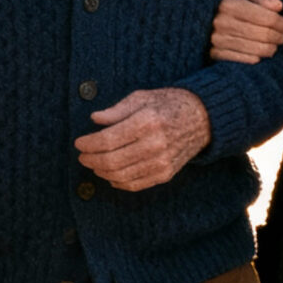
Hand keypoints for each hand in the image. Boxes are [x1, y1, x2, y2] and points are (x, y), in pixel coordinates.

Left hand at [76, 87, 211, 191]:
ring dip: (102, 171)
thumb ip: (117, 110)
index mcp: (147, 122)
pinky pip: (135, 184)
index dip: (88, 144)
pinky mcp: (165, 174)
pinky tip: (110, 174)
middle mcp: (155, 144)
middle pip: (111, 160)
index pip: (107, 139)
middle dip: (91, 159)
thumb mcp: (143, 97)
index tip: (79, 142)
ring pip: (120, 175)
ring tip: (94, 164)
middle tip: (82, 156)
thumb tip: (94, 119)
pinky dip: (118, 182)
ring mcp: (162, 162)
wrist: (203, 119)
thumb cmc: (169, 104)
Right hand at [208, 0, 282, 63]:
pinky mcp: (215, 54)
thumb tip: (278, 7)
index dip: (282, 23)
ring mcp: (217, 40)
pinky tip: (261, 51)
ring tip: (274, 44)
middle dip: (279, 36)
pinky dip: (258, 57)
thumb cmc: (231, 4)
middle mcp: (221, 22)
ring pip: (258, 50)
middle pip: (264, 35)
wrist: (204, 19)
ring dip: (271, 48)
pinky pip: (246, 60)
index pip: (266, 18)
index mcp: (229, 4)